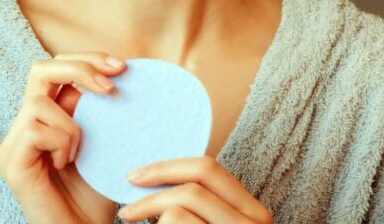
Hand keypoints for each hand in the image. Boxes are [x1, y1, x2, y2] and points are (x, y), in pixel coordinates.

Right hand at [0, 51, 126, 223]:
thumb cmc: (95, 195)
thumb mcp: (103, 144)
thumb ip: (98, 112)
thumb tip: (113, 71)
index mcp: (43, 118)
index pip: (55, 69)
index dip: (85, 59)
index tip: (121, 67)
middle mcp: (23, 126)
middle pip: (39, 70)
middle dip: (80, 68)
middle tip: (112, 83)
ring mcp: (12, 144)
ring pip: (38, 102)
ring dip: (72, 124)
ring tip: (80, 153)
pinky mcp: (10, 162)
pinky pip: (36, 130)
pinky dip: (61, 142)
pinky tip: (68, 165)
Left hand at [115, 157, 272, 222]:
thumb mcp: (209, 221)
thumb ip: (197, 202)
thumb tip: (151, 172)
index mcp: (251, 210)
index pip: (209, 169)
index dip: (169, 165)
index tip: (137, 174)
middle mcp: (256, 221)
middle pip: (198, 177)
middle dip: (158, 174)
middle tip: (127, 185)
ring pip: (182, 203)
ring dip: (150, 209)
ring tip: (133, 218)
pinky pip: (175, 222)